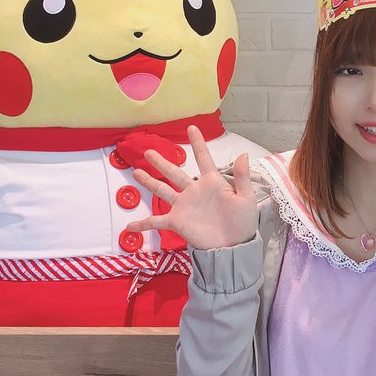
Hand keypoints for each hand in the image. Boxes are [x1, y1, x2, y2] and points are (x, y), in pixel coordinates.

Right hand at [127, 126, 258, 250]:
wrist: (233, 247)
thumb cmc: (242, 222)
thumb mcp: (246, 198)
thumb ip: (242, 177)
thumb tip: (244, 154)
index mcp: (211, 182)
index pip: (203, 158)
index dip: (198, 143)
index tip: (191, 128)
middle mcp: (194, 191)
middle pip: (174, 172)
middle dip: (161, 162)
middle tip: (148, 151)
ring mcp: (183, 206)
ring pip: (162, 190)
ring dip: (149, 182)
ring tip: (136, 172)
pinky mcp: (177, 221)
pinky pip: (157, 221)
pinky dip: (143, 223)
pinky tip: (129, 226)